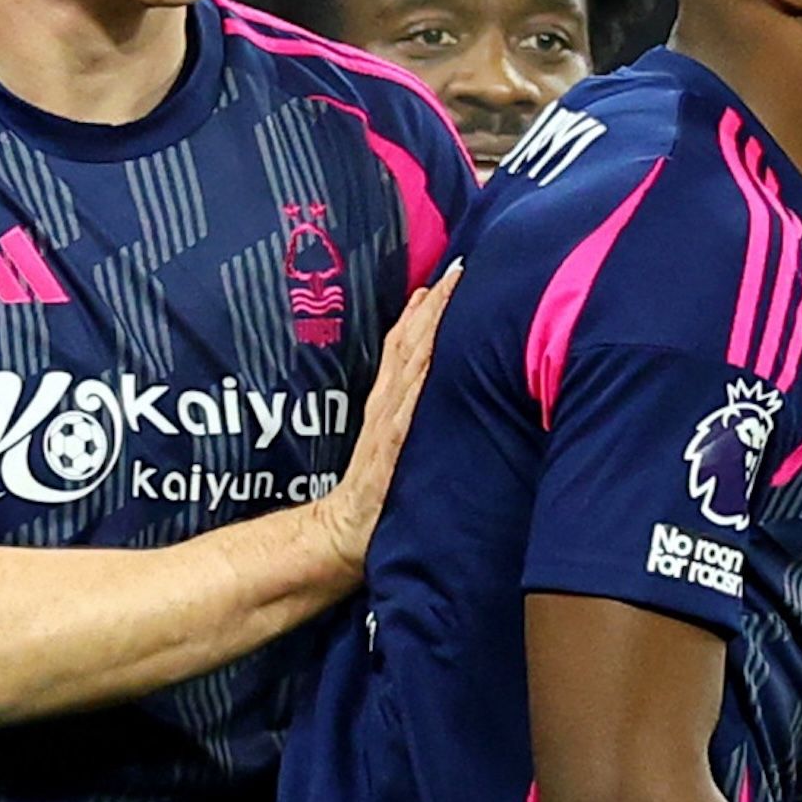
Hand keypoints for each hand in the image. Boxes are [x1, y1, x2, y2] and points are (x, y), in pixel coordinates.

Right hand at [311, 261, 460, 572]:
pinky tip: (432, 355)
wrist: (341, 534)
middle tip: (460, 267)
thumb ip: (411, 417)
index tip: (453, 276)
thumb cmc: (375, 495)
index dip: (429, 310)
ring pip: (412, 364)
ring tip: (447, 292)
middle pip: (412, 344)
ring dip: (429, 327)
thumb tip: (437, 388)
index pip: (409, 346)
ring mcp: (389, 424)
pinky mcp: (392, 449)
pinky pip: (407, 407)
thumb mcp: (397, 447)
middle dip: (435, 306)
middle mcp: (389, 406)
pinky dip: (418, 377)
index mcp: (392, 404)